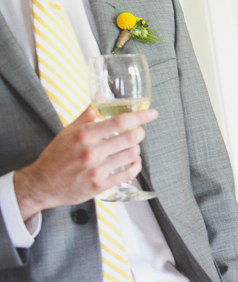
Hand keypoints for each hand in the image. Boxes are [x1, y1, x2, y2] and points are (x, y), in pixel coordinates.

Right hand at [13, 107, 158, 218]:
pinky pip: (128, 174)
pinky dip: (135, 166)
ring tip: (130, 147)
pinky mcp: (100, 185)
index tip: (152, 114)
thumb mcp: (68, 131)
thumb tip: (100, 96)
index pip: (119, 121)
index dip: (140, 116)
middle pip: (130, 138)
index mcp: (84, 135)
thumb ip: (88, 114)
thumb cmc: (56, 155)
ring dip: (135, 150)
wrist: (42, 184)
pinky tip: (133, 162)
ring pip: (132, 155)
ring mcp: (96, 169)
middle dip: (139, 133)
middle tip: (137, 132)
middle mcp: (91, 151)